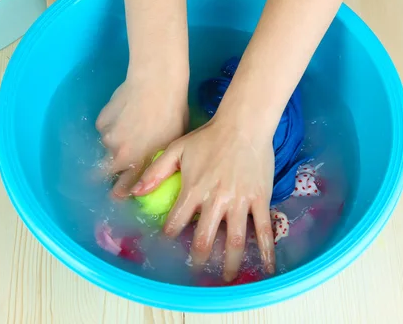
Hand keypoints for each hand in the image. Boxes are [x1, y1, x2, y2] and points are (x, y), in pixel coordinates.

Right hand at [96, 67, 188, 198]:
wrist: (156, 84)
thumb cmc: (173, 113)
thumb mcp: (174, 141)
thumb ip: (159, 157)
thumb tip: (156, 164)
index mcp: (140, 162)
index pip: (124, 186)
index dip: (120, 191)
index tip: (117, 193)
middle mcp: (120, 154)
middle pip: (104, 171)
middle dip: (104, 172)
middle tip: (108, 167)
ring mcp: (108, 137)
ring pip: (107, 145)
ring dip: (114, 141)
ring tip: (130, 126)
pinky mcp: (101, 121)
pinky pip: (104, 127)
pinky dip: (111, 124)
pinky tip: (124, 112)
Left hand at [130, 115, 275, 281]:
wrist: (242, 124)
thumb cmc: (208, 136)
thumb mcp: (176, 148)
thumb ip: (155, 171)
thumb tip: (135, 192)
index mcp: (193, 190)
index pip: (176, 221)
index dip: (169, 236)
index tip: (167, 247)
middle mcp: (215, 200)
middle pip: (204, 238)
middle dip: (198, 259)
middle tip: (195, 272)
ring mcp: (239, 201)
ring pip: (234, 239)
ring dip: (230, 263)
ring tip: (226, 278)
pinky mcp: (259, 199)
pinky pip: (263, 228)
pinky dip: (266, 250)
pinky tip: (268, 266)